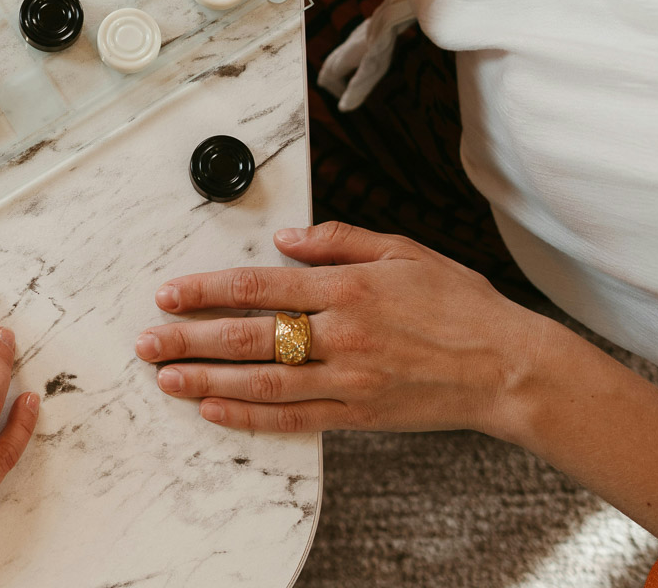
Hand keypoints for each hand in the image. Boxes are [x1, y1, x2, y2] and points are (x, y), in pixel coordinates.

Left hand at [135, 221, 552, 436]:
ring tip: (164, 377)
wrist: (511, 368)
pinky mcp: (359, 415)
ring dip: (206, 380)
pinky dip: (249, 416)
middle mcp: (343, 335)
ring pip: (262, 382)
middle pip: (249, 337)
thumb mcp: (404, 251)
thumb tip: (286, 239)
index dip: (207, 291)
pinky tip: (213, 409)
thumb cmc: (461, 306)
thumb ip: (340, 240)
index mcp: (349, 289)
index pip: (259, 287)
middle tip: (147, 341)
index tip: (169, 294)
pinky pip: (293, 418)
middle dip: (190, 339)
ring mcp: (349, 380)